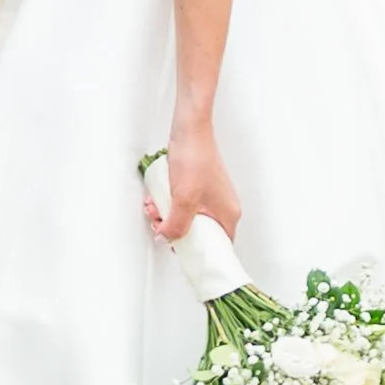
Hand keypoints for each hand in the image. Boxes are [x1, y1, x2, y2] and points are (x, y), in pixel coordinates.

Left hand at [148, 118, 241, 243]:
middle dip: (175, 230)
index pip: (218, 246)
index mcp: (228, 214)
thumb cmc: (194, 159)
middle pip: (199, 232)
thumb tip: (167, 239)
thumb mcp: (183, 200)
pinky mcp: (201, 187)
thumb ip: (176, 225)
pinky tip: (159, 198)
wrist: (190, 130)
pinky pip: (186, 205)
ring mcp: (213, 196)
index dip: (198, 252)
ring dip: (169, 216)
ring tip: (156, 208)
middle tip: (161, 225)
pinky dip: (171, 205)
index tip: (181, 254)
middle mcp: (224, 207)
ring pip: (189, 218)